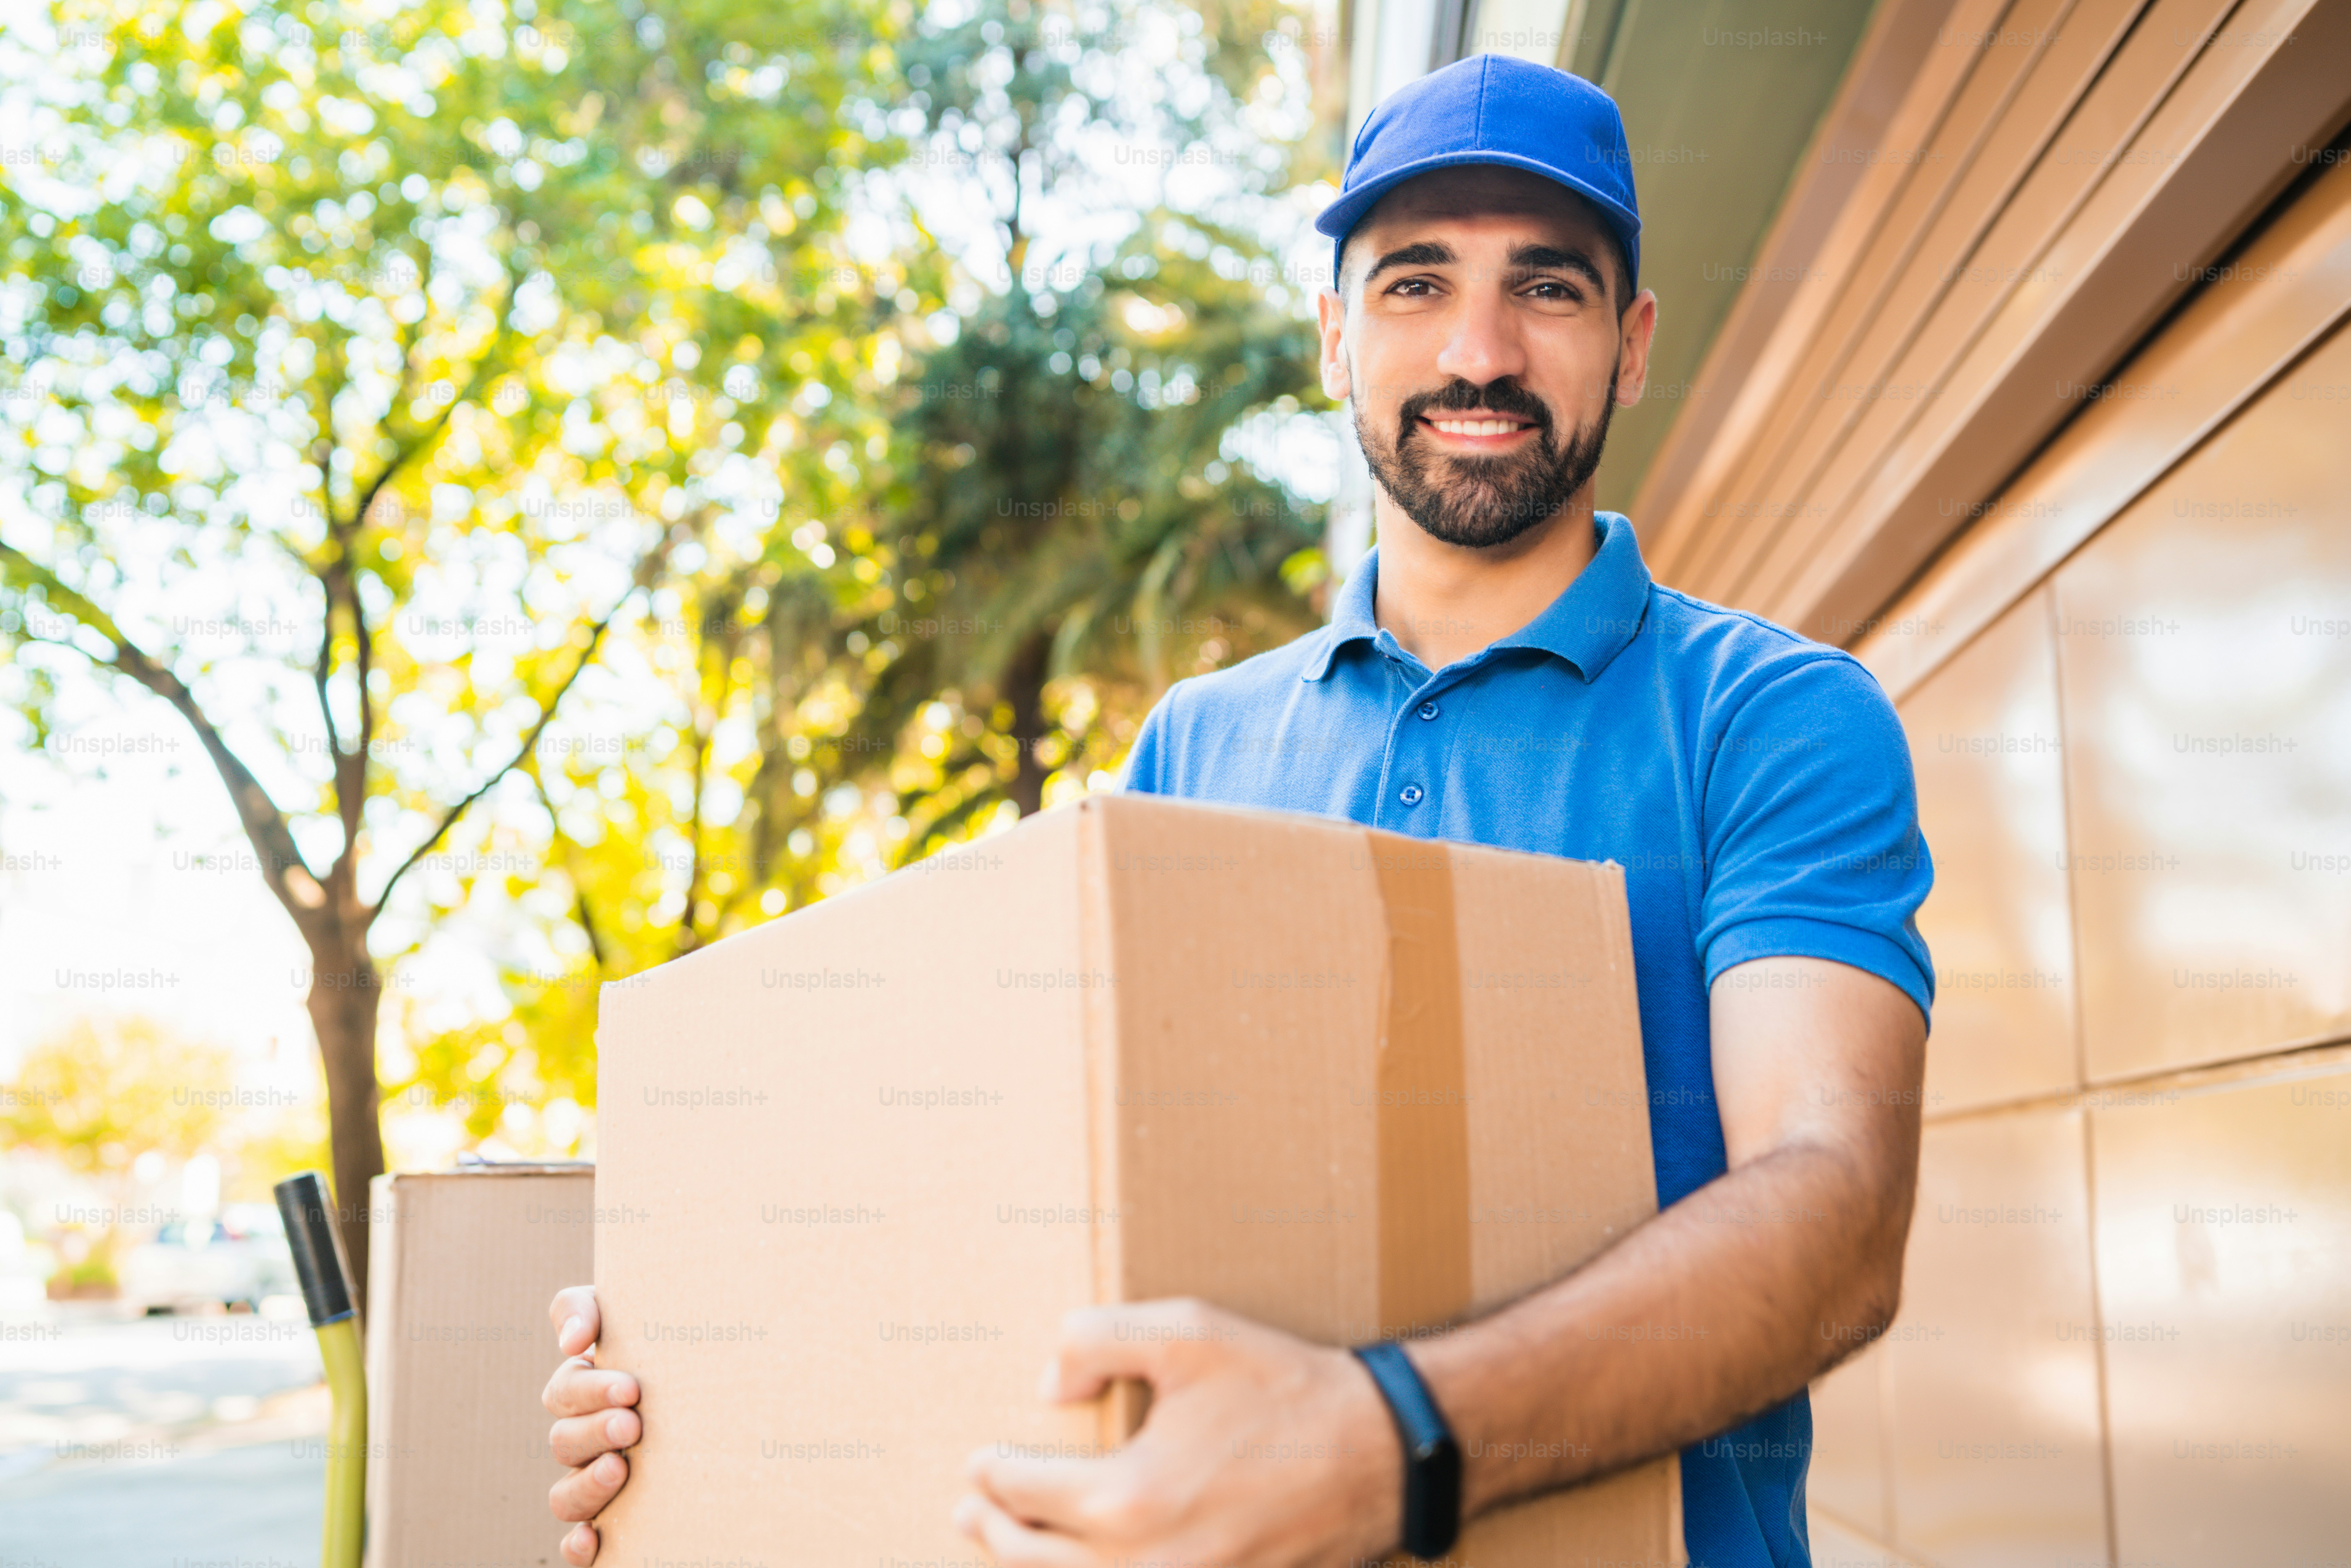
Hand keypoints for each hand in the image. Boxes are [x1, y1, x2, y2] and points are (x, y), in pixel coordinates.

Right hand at [542, 1284, 639, 1566]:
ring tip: (620, 1469)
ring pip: (564, 1495)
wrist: (714, 1377)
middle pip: (564, 1442)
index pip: (565, 1392)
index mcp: (584, 1392)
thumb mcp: (627, 1309)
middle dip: (596, 1431)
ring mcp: (594, 1481)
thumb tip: (573, 1341)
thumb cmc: (665, 1342)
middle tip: (634, 1424)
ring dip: (587, 1484)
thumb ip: (584, 1309)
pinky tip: (593, 1540)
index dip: (589, 1391)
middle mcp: (584, 1440)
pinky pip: (576, 1543)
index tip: (631, 1388)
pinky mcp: (608, 1522)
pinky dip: (577, 1545)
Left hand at [956, 1298, 1402, 1567]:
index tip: (979, 1462)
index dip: (990, 1473)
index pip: (1020, 1491)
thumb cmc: (1282, 1388)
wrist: (1378, 1453)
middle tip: (968, 1509)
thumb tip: (1047, 1383)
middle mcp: (1145, 1566)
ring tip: (1005, 1546)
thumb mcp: (1189, 1332)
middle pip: (1031, 1561)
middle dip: (991, 1531)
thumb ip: (1098, 1340)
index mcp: (1126, 1497)